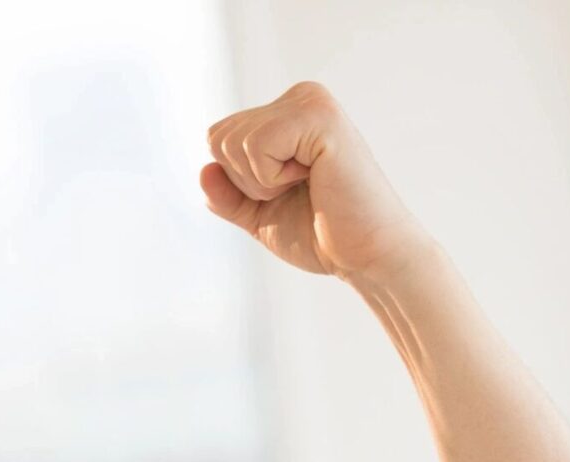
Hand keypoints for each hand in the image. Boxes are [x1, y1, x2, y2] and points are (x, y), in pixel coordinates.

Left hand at [200, 81, 433, 285]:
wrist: (366, 256)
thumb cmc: (320, 234)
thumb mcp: (258, 215)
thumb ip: (226, 195)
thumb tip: (204, 169)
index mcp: (286, 113)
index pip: (217, 139)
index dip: (238, 183)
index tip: (286, 192)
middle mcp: (300, 97)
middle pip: (218, 137)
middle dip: (245, 181)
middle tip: (297, 191)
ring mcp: (311, 102)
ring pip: (231, 142)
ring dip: (261, 182)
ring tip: (308, 185)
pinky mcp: (320, 116)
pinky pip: (255, 146)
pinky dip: (272, 178)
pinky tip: (314, 178)